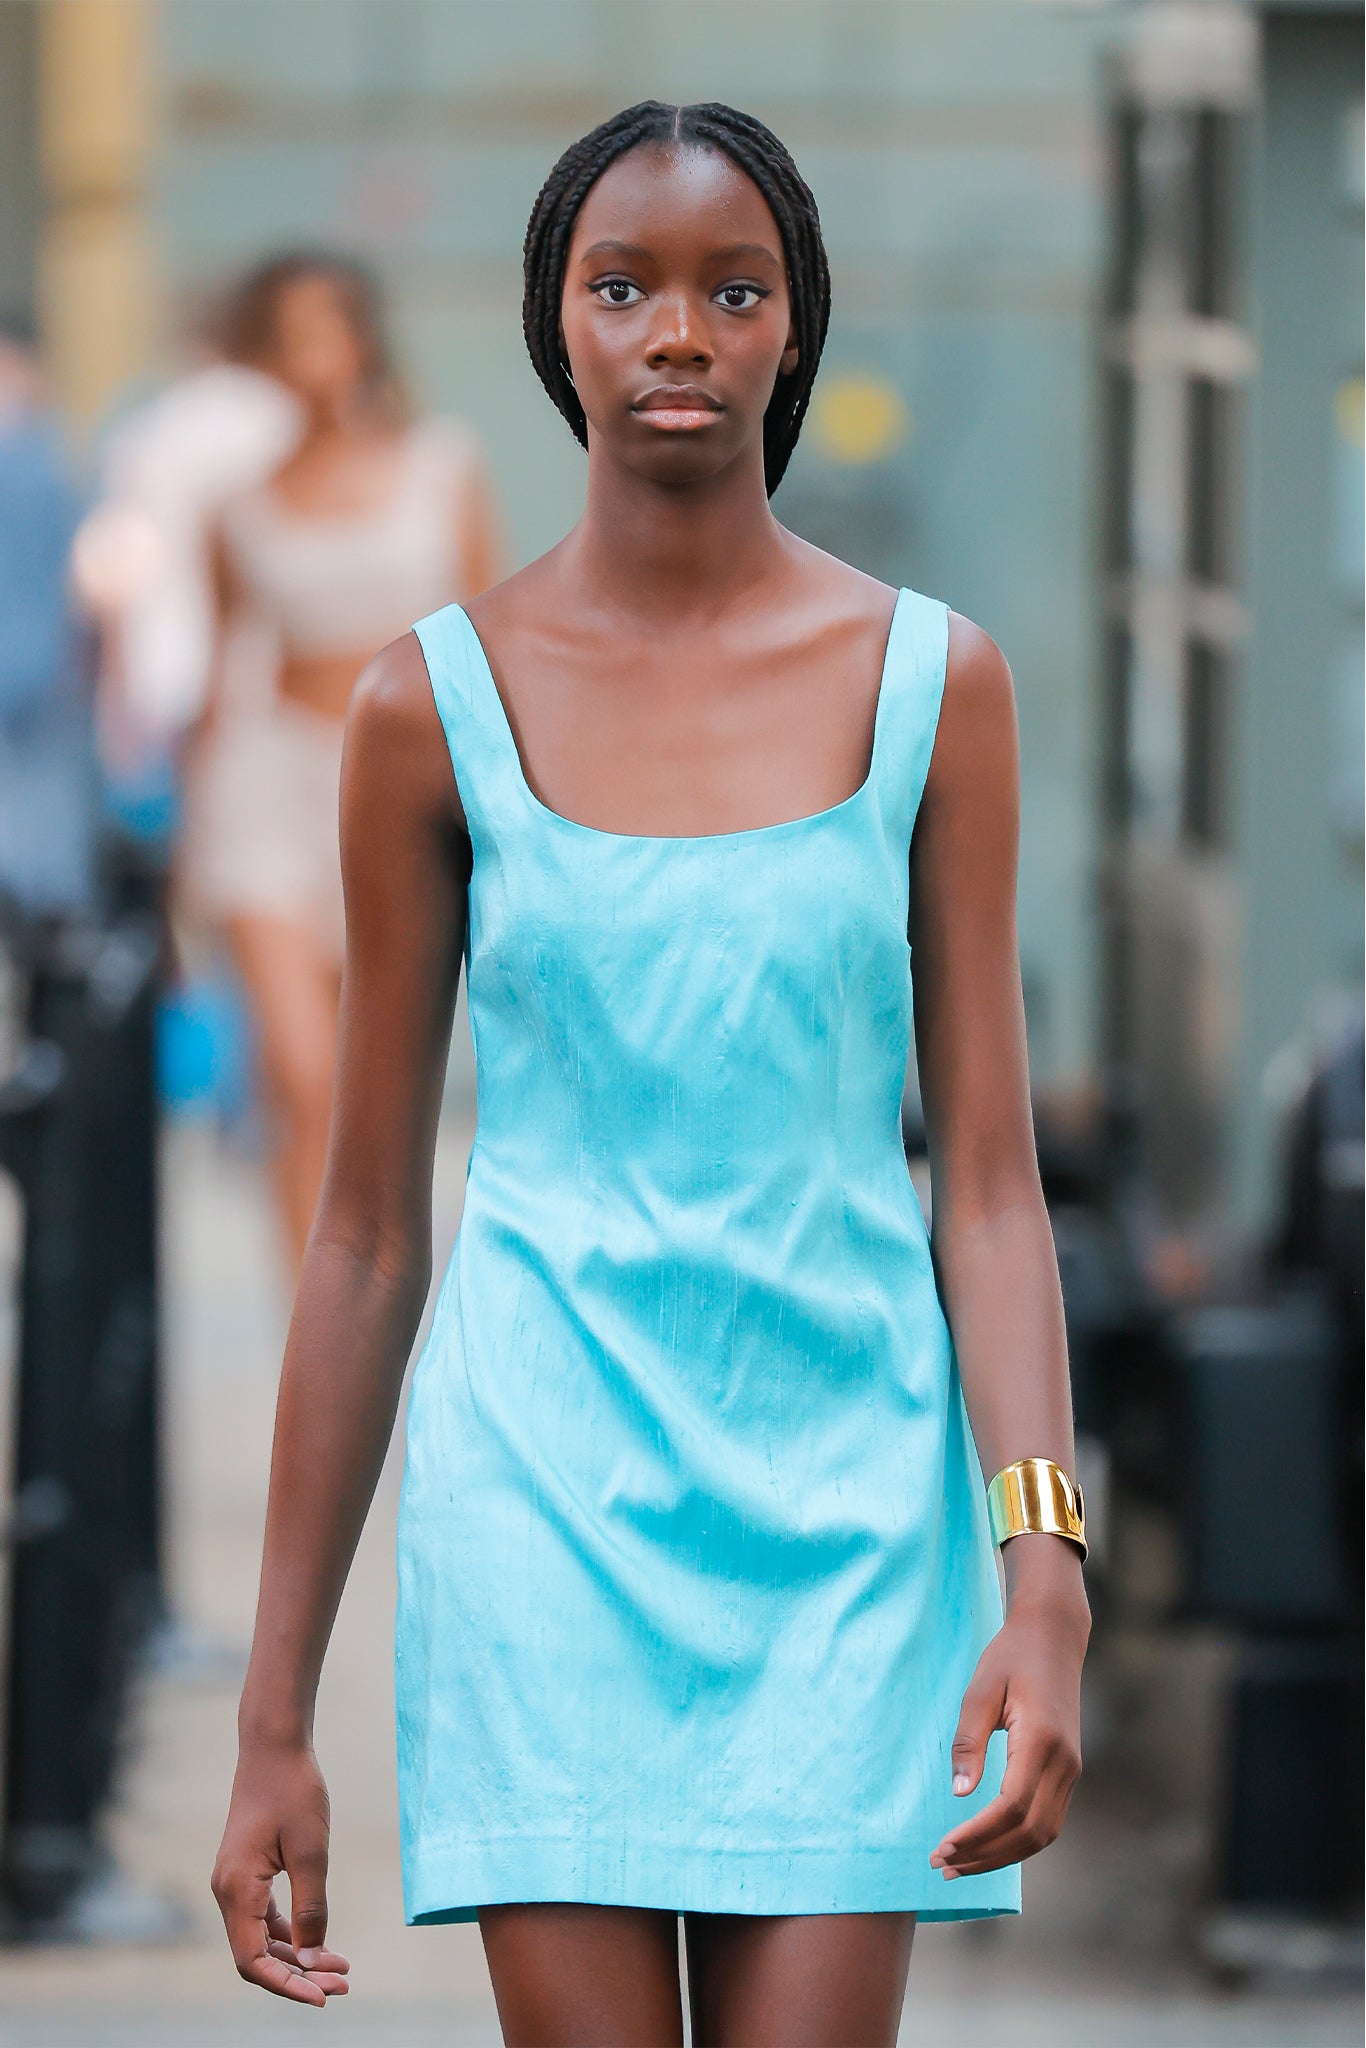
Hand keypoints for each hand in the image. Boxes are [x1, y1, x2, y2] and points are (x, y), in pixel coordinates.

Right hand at [211, 1738, 350, 2005]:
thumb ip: (311, 1907)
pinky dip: (289, 1934)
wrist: (274, 1746)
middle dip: (299, 1975)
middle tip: (343, 1982)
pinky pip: (262, 1918)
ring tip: (339, 1966)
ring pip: (260, 1939)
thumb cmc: (294, 1791)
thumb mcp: (311, 1850)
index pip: (253, 1961)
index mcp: (236, 1890)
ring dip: (296, 1957)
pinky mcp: (245, 1873)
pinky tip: (319, 1940)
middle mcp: (227, 1892)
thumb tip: (312, 1957)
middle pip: (257, 1956)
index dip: (287, 1986)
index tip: (324, 1997)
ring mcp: (234, 1883)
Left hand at [929, 1552, 1088, 1879]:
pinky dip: (1017, 1842)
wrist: (1053, 1636)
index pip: (1011, 1807)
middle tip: (941, 1865)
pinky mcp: (1068, 1772)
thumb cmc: (1011, 1657)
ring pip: (1042, 1834)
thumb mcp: (980, 1690)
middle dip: (985, 1856)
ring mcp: (1071, 1770)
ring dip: (1001, 1856)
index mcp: (1041, 1741)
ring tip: (959, 1865)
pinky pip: (1046, 1821)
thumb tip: (959, 1795)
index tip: (943, 1847)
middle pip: (1029, 1832)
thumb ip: (969, 1741)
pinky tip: (987, 1846)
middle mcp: (1064, 1763)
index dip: (978, 1835)